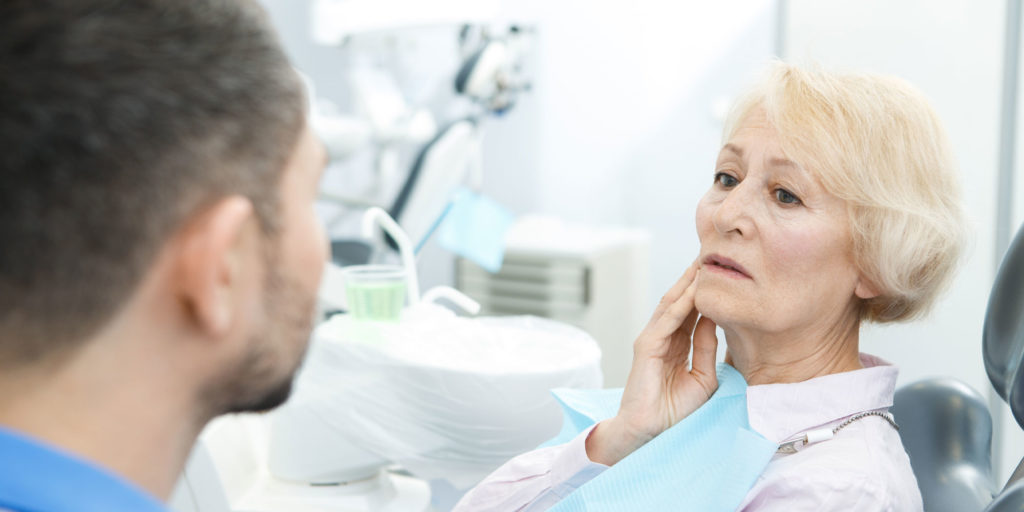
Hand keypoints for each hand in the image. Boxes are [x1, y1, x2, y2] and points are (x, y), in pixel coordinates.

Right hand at [585, 260, 718, 465]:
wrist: (652, 432)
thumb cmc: (675, 411)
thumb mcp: (704, 376)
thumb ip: (707, 347)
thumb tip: (714, 319)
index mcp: (676, 345)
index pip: (691, 312)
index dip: (704, 292)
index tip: (721, 273)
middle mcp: (663, 338)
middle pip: (680, 302)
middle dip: (694, 279)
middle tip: (711, 255)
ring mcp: (652, 340)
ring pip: (672, 305)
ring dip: (687, 284)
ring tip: (702, 263)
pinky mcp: (646, 347)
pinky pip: (667, 321)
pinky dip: (680, 305)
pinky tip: (692, 290)